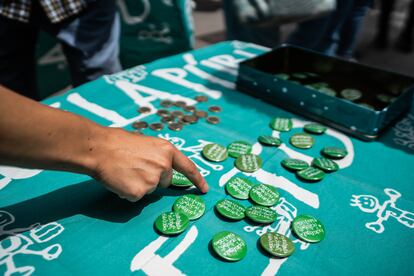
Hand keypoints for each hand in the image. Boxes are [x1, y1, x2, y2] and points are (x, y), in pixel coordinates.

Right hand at [89, 127, 208, 201]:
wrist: (99, 148)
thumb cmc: (118, 142)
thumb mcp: (146, 143)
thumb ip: (157, 156)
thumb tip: (159, 169)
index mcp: (167, 151)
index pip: (187, 167)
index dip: (197, 179)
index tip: (205, 189)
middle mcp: (163, 166)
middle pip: (164, 182)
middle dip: (153, 178)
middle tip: (134, 167)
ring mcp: (152, 180)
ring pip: (149, 190)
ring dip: (139, 184)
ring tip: (124, 171)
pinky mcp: (139, 193)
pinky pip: (136, 197)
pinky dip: (128, 191)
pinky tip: (120, 180)